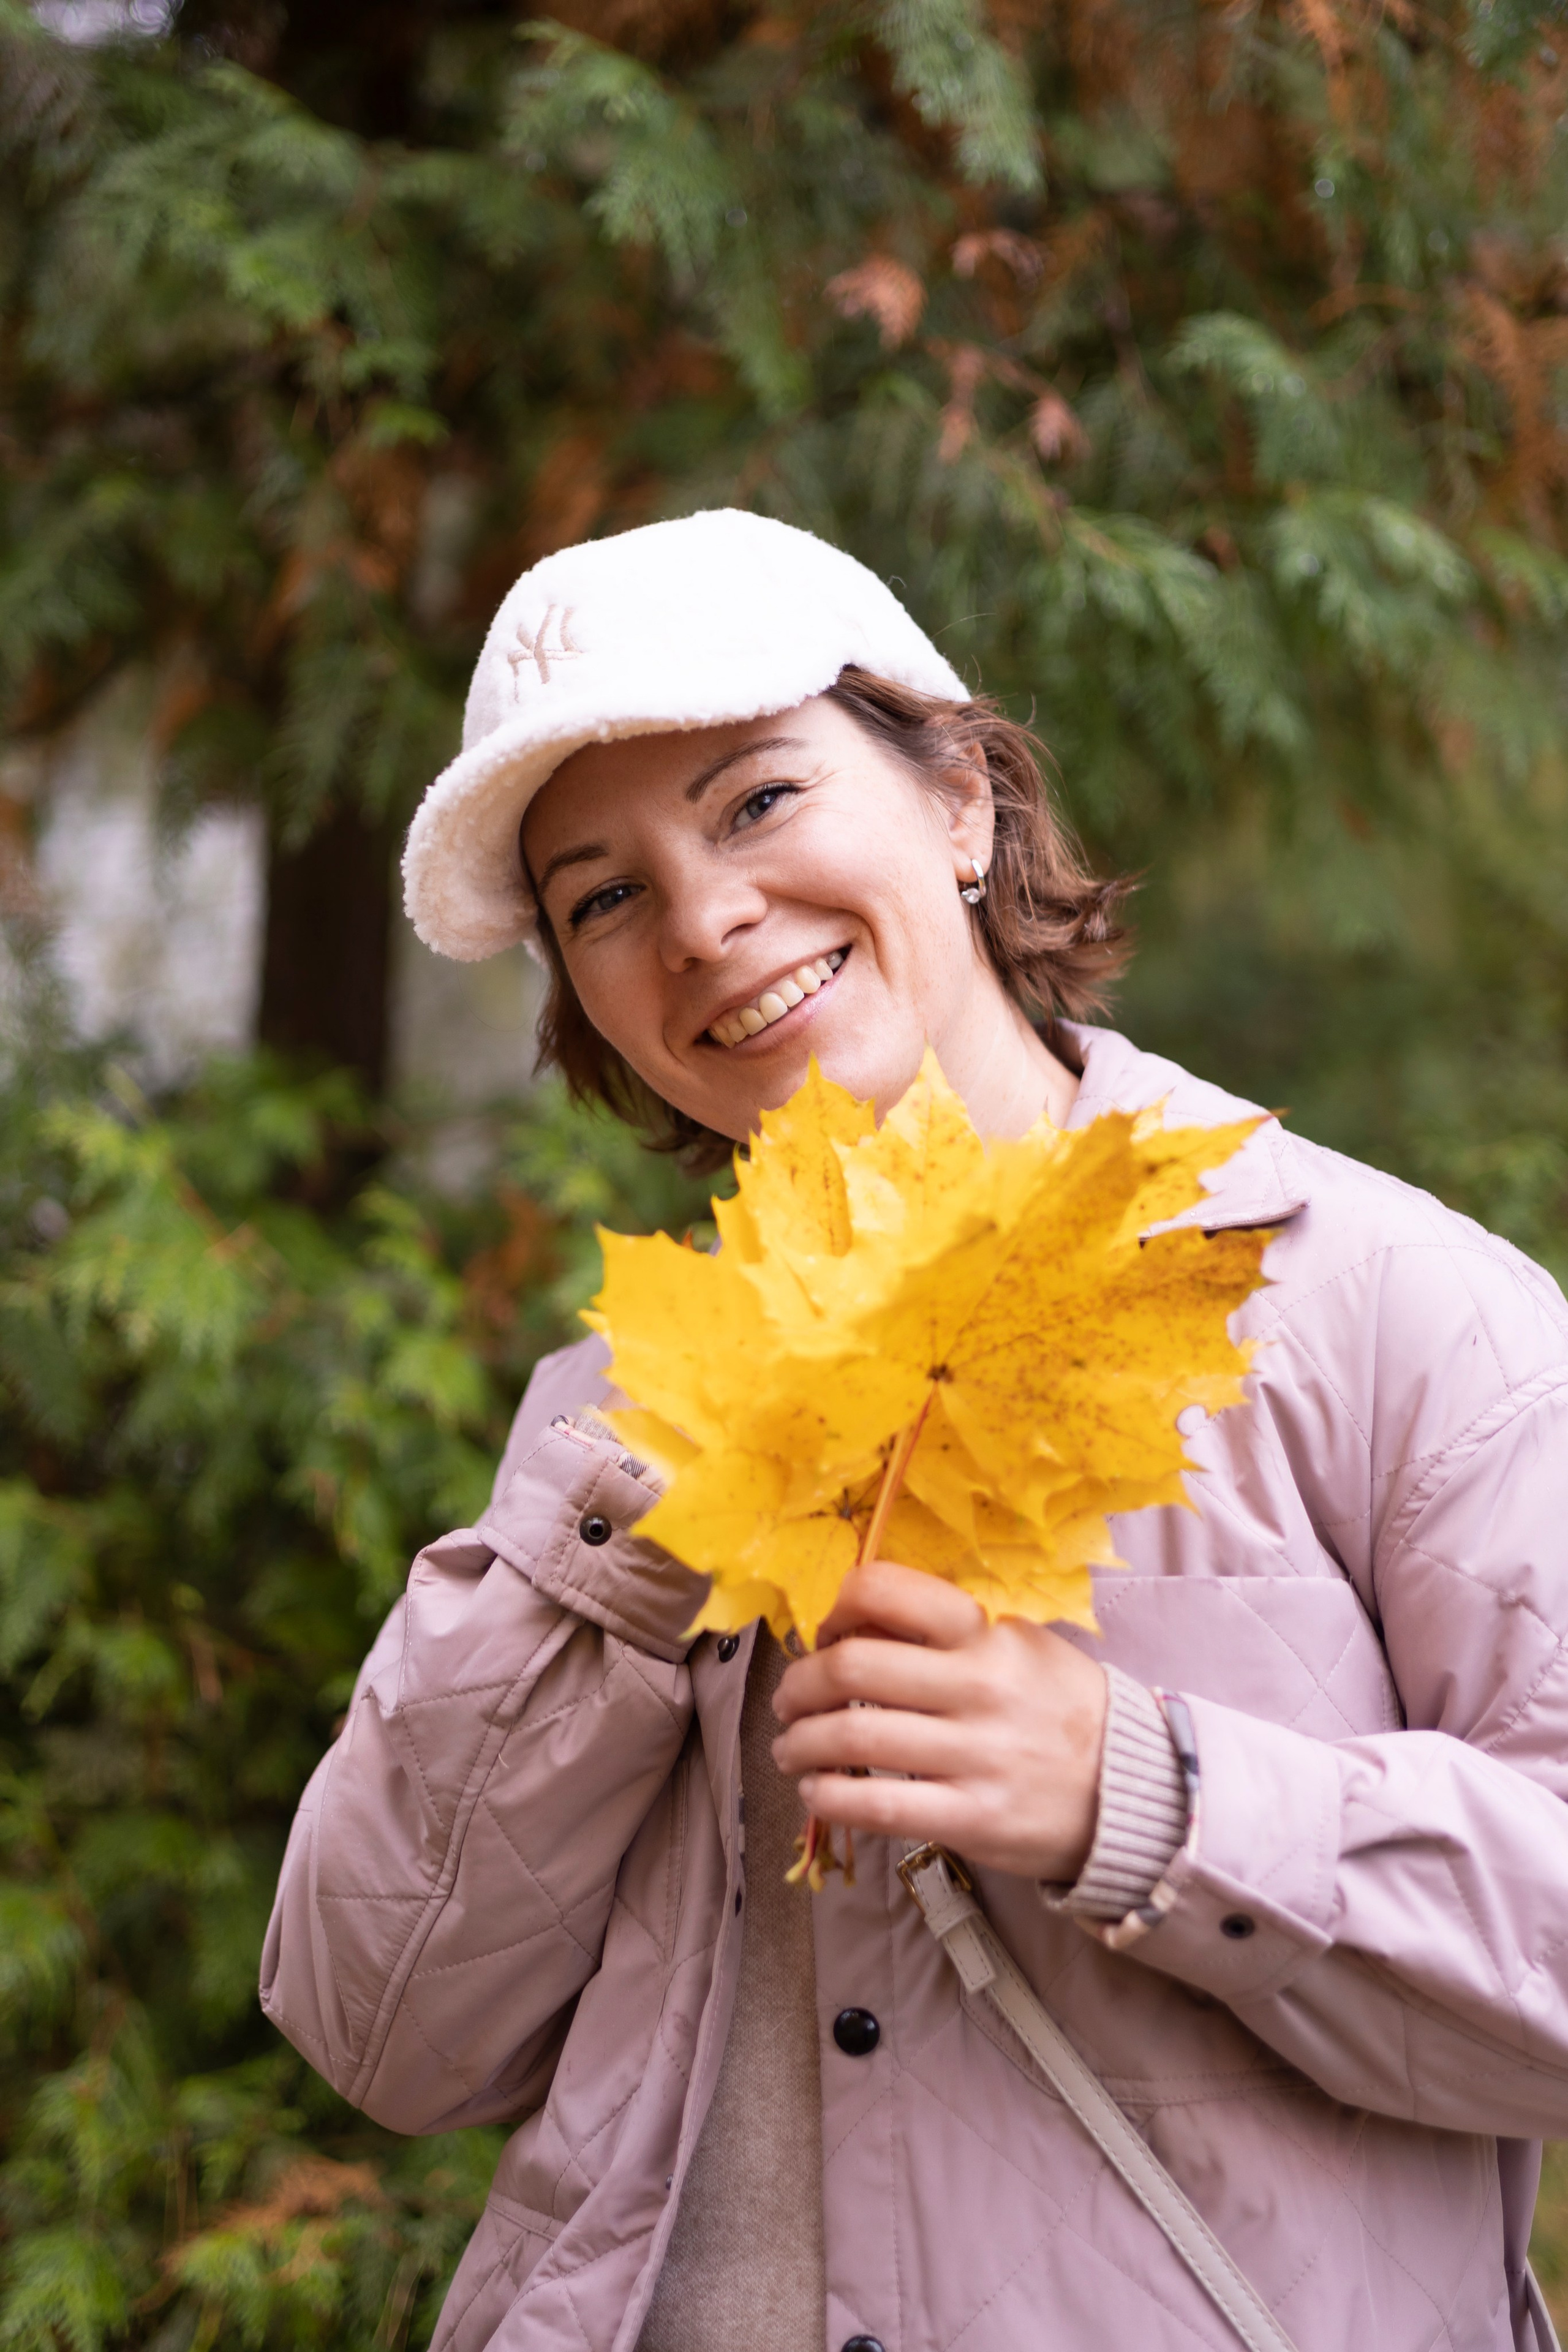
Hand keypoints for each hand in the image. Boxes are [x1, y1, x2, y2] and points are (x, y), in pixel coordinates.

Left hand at [770, 1561, 1107, 1882]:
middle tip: (790, 1700)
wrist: (1131, 1787)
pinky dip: (829, 1797)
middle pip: (851, 1668)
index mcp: (986, 1632)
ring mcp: (976, 1755)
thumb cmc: (1056, 1706)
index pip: (886, 1590)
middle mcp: (978, 1687)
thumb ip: (945, 1631)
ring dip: (800, 1743)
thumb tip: (854, 1622)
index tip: (823, 1633)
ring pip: (852, 1739)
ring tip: (791, 1748)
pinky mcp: (973, 1818)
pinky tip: (817, 1791)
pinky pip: (879, 1806)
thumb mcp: (1017, 1644)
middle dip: (800, 1684)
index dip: (833, 1607)